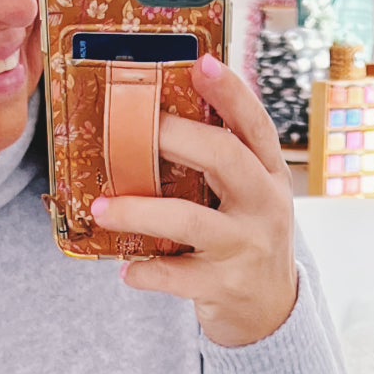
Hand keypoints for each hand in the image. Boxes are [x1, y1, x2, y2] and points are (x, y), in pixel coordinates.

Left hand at [89, 53, 299, 348]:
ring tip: (102, 208)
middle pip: (224, 158)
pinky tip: (126, 269)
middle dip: (176, 137)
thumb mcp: (249, 197)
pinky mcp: (225, 285)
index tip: (201, 63)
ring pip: (190, 220)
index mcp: (269, 175)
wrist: (271, 311)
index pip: (253, 125)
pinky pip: (176, 276)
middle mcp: (264, 205)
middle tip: (131, 129)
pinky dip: (146, 272)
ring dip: (140, 211)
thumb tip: (160, 119)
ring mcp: (246, 246)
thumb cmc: (246, 239)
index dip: (230, 92)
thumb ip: (221, 164)